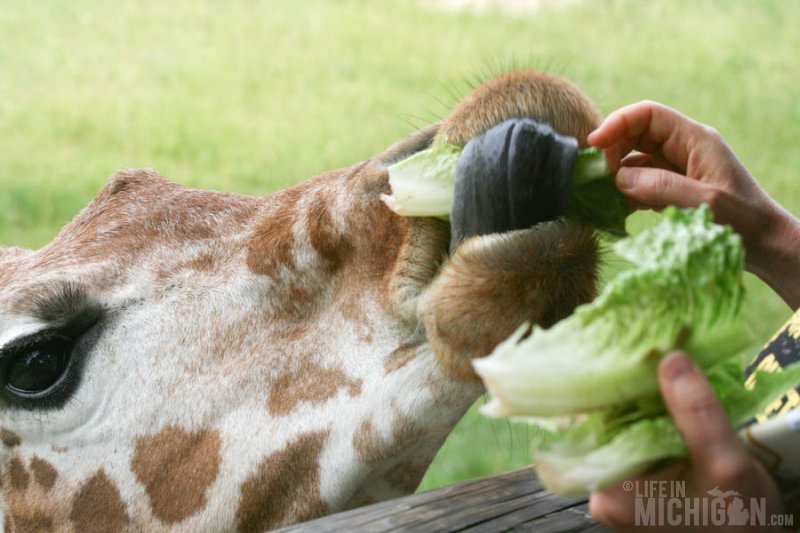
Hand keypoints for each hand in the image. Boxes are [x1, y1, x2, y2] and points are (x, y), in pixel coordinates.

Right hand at [588, 101, 799, 309]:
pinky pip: (640, 182)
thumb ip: (661, 187)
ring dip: (616, 175)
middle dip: (613, 152)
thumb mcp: (704, 204)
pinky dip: (625, 192)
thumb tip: (618, 178)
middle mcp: (684, 148)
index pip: (648, 115)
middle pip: (636, 134)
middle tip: (598, 179)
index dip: (617, 123)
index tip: (594, 145)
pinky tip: (618, 209)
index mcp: (695, 139)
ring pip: (634, 159)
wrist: (766, 245)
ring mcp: (677, 168)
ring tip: (603, 197)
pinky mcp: (673, 188)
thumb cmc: (744, 221)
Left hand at [589, 353, 785, 531]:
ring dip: (639, 398)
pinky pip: (635, 437)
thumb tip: (670, 359)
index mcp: (611, 492)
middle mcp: (604, 491)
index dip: (604, 382)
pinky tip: (664, 391)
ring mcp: (619, 486)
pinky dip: (649, 414)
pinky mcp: (637, 482)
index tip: (621, 346)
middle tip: (645, 348)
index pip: (589, 423)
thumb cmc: (738, 522)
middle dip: (624, 386)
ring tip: (656, 362)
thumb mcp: (725, 465)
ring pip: (620, 427)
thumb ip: (697, 414)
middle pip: (603, 423)